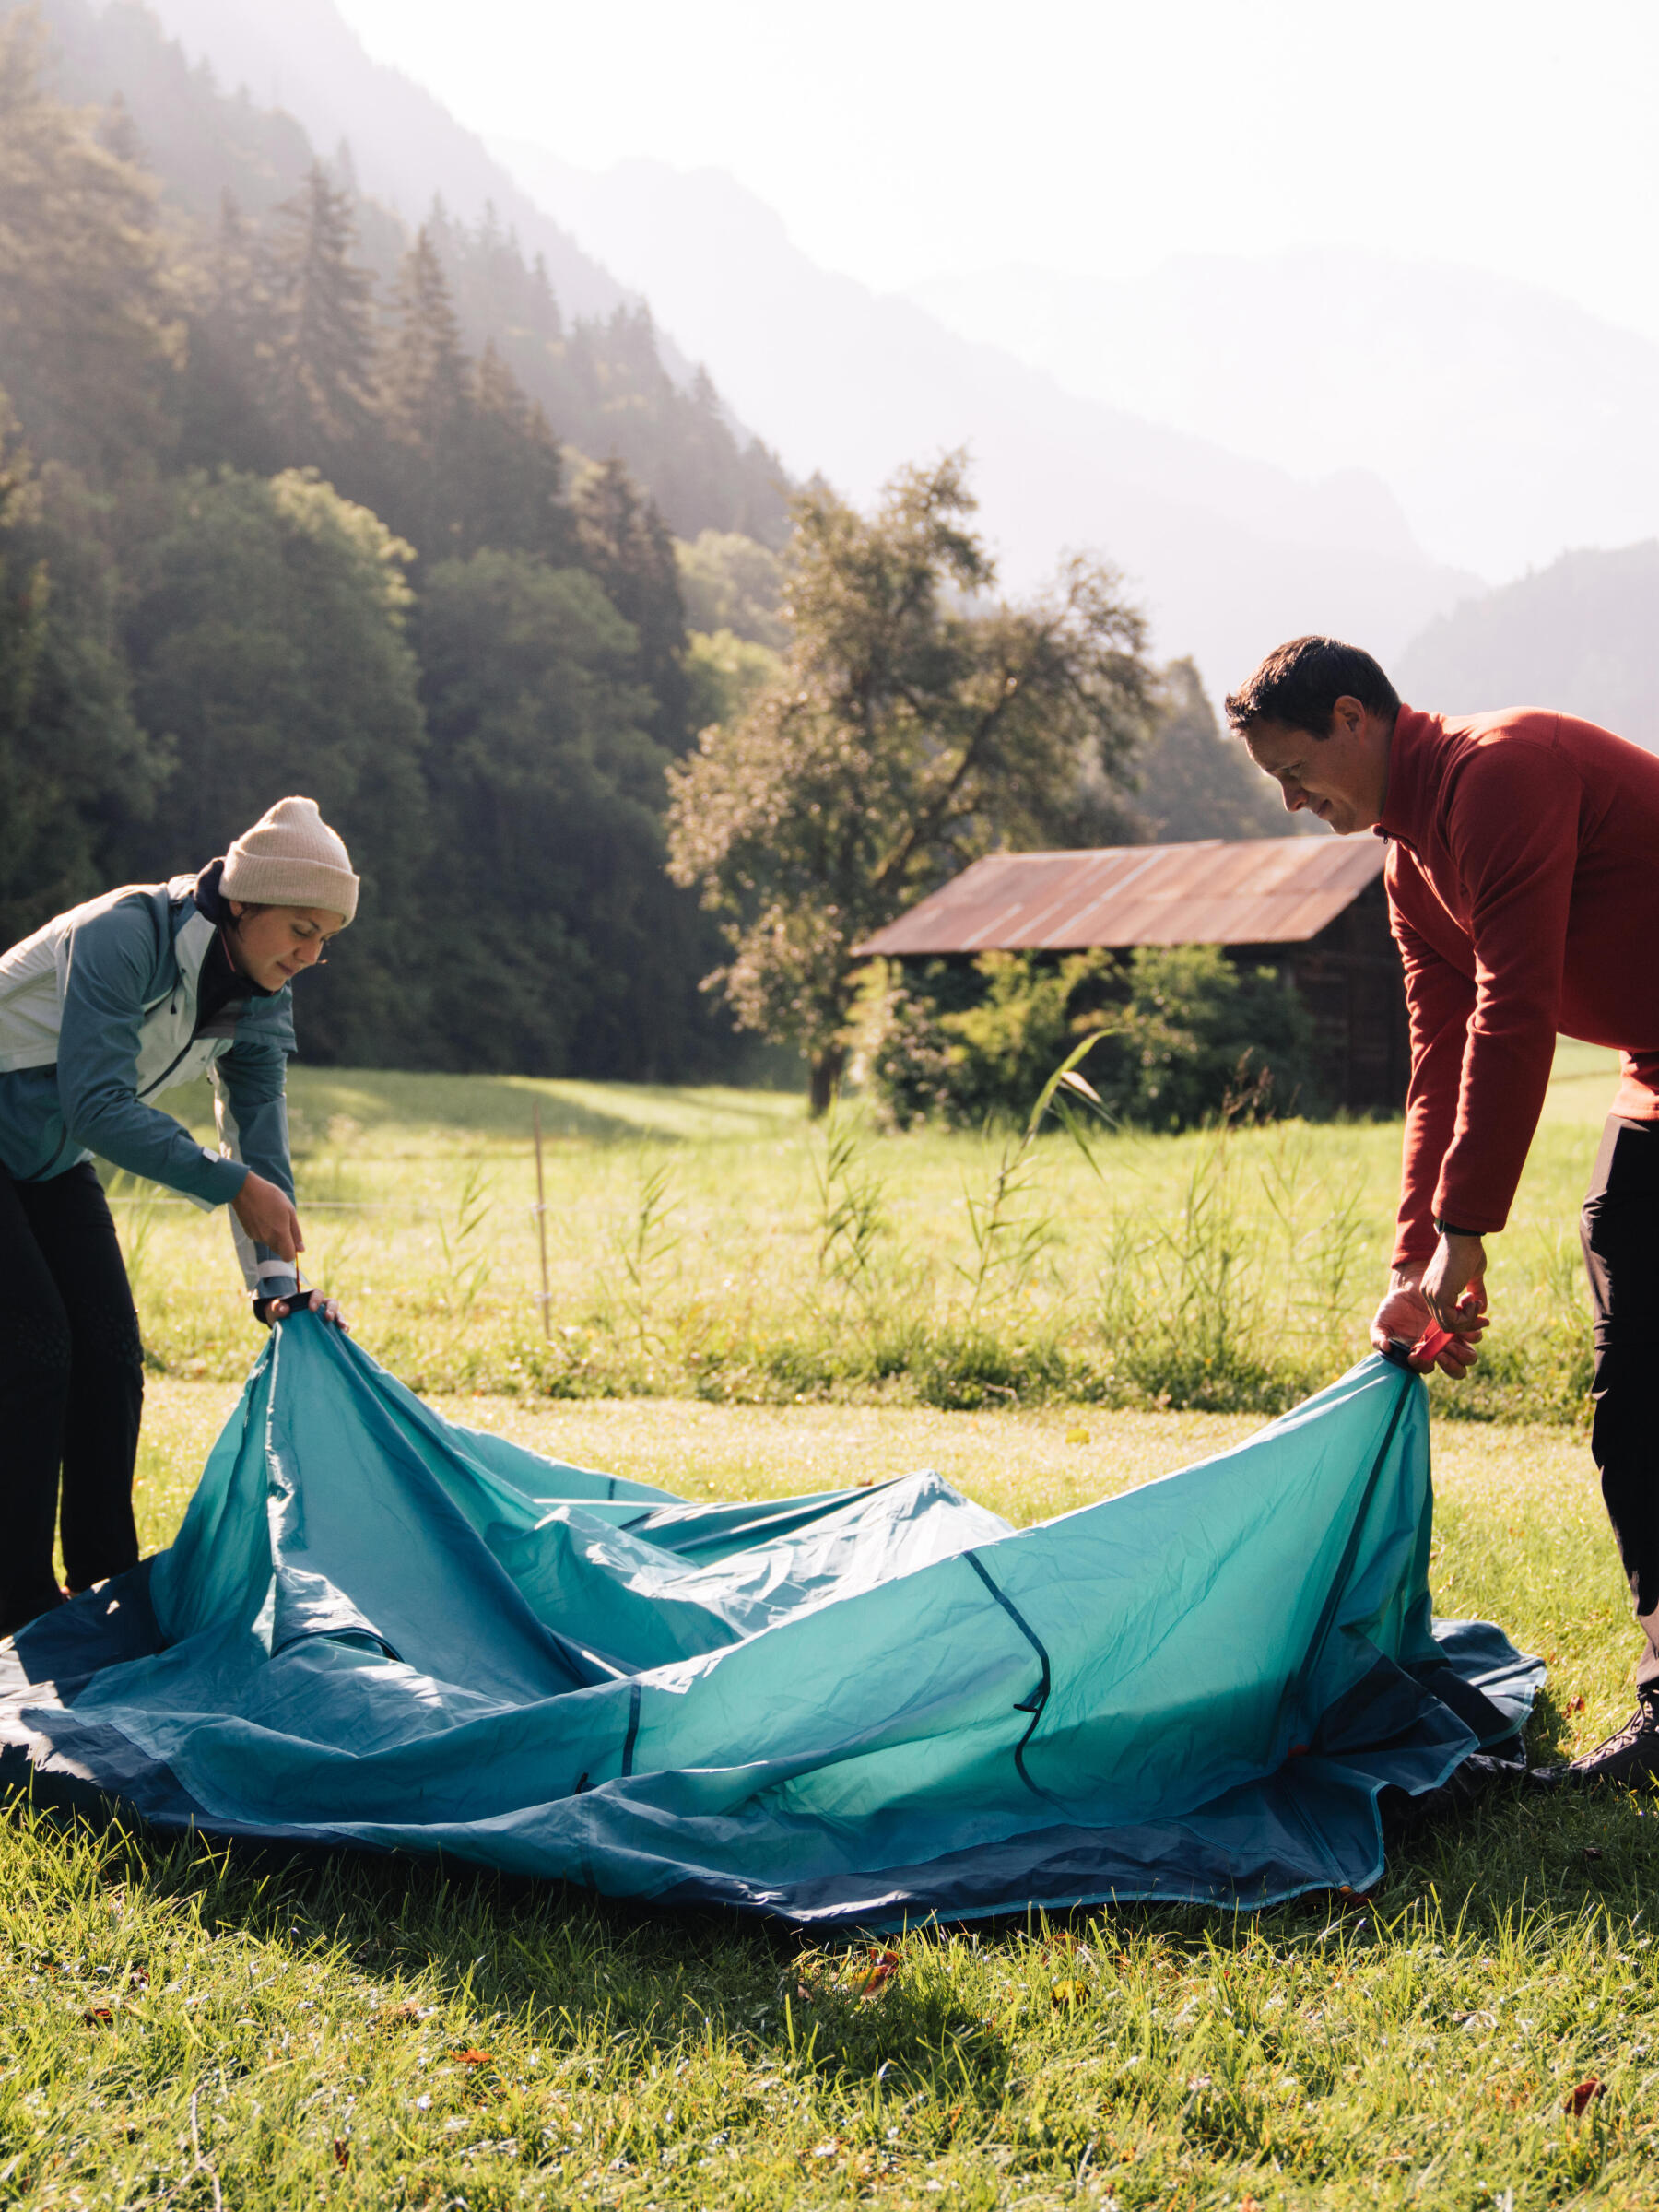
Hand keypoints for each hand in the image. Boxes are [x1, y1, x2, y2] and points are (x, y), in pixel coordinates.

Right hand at [233, 1170, 302, 1261]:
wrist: (244, 1189)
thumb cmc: (271, 1196)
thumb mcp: (290, 1210)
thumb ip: (296, 1232)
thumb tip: (301, 1250)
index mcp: (279, 1233)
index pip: (288, 1257)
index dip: (292, 1251)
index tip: (293, 1240)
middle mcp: (267, 1238)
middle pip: (279, 1250)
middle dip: (284, 1241)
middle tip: (282, 1221)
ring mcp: (256, 1237)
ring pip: (270, 1243)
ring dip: (273, 1234)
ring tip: (271, 1215)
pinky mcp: (248, 1233)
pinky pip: (261, 1237)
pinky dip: (264, 1230)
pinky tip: (261, 1215)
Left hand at [257, 1288, 348, 1330]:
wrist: (282, 1322)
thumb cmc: (280, 1311)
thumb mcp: (274, 1308)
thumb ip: (277, 1306)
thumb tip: (284, 1309)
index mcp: (310, 1297)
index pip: (317, 1294)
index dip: (316, 1300)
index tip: (311, 1309)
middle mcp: (321, 1305)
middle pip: (331, 1303)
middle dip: (332, 1310)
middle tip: (328, 1318)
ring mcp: (326, 1316)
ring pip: (338, 1314)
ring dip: (341, 1320)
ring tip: (342, 1327)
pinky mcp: (328, 1327)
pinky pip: (338, 1327)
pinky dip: (343, 1329)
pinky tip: (344, 1334)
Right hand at [1369, 1261, 1484, 1377]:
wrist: (1409, 1288)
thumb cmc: (1393, 1309)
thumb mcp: (1380, 1324)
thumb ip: (1379, 1337)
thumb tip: (1385, 1348)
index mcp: (1421, 1354)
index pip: (1426, 1368)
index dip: (1423, 1365)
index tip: (1413, 1354)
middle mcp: (1440, 1350)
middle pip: (1457, 1370)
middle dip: (1452, 1365)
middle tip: (1441, 1352)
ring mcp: (1453, 1338)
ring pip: (1469, 1356)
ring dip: (1464, 1352)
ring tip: (1453, 1338)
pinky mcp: (1462, 1323)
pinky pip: (1474, 1332)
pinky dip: (1474, 1327)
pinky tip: (1461, 1321)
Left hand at [1420, 1230, 1488, 1333]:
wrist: (1463, 1237)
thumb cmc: (1468, 1251)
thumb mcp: (1473, 1276)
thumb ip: (1475, 1292)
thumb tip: (1483, 1309)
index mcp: (1432, 1288)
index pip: (1443, 1316)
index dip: (1463, 1318)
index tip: (1479, 1307)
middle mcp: (1427, 1294)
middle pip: (1445, 1324)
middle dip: (1468, 1323)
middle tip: (1483, 1315)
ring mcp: (1431, 1295)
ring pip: (1448, 1325)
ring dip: (1468, 1320)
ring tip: (1477, 1302)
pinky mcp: (1439, 1296)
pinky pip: (1451, 1321)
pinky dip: (1467, 1317)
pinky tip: (1474, 1301)